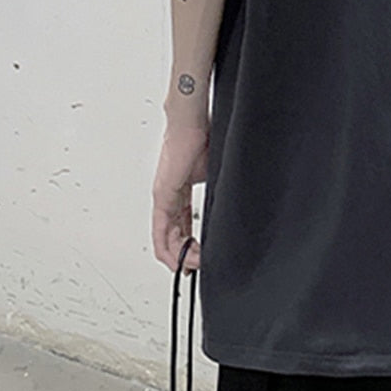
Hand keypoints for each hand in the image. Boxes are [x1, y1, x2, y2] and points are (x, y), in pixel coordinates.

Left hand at [151, 122, 207, 274]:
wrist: (192, 122)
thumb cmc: (203, 138)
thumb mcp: (213, 173)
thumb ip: (216, 191)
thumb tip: (229, 205)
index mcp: (180, 190)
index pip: (182, 225)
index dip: (189, 244)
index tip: (200, 257)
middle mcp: (168, 196)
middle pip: (173, 235)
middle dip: (185, 255)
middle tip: (197, 267)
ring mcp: (163, 196)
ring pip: (166, 237)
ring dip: (179, 255)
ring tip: (193, 265)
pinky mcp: (162, 195)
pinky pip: (161, 230)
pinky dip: (168, 247)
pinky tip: (177, 259)